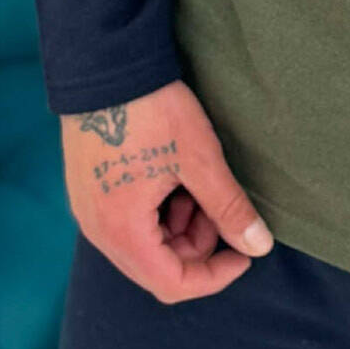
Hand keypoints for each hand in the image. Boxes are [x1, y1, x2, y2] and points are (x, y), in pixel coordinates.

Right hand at [61, 78, 274, 303]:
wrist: (106, 64)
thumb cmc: (153, 110)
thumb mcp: (200, 159)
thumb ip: (229, 208)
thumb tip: (259, 246)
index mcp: (122, 230)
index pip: (172, 284)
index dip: (215, 276)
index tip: (244, 253)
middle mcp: (98, 230)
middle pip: (157, 267)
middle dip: (198, 246)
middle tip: (220, 206)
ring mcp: (90, 211)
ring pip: (145, 245)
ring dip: (180, 227)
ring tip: (200, 185)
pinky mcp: (90, 191)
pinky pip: (129, 222)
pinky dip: (159, 212)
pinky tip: (176, 177)